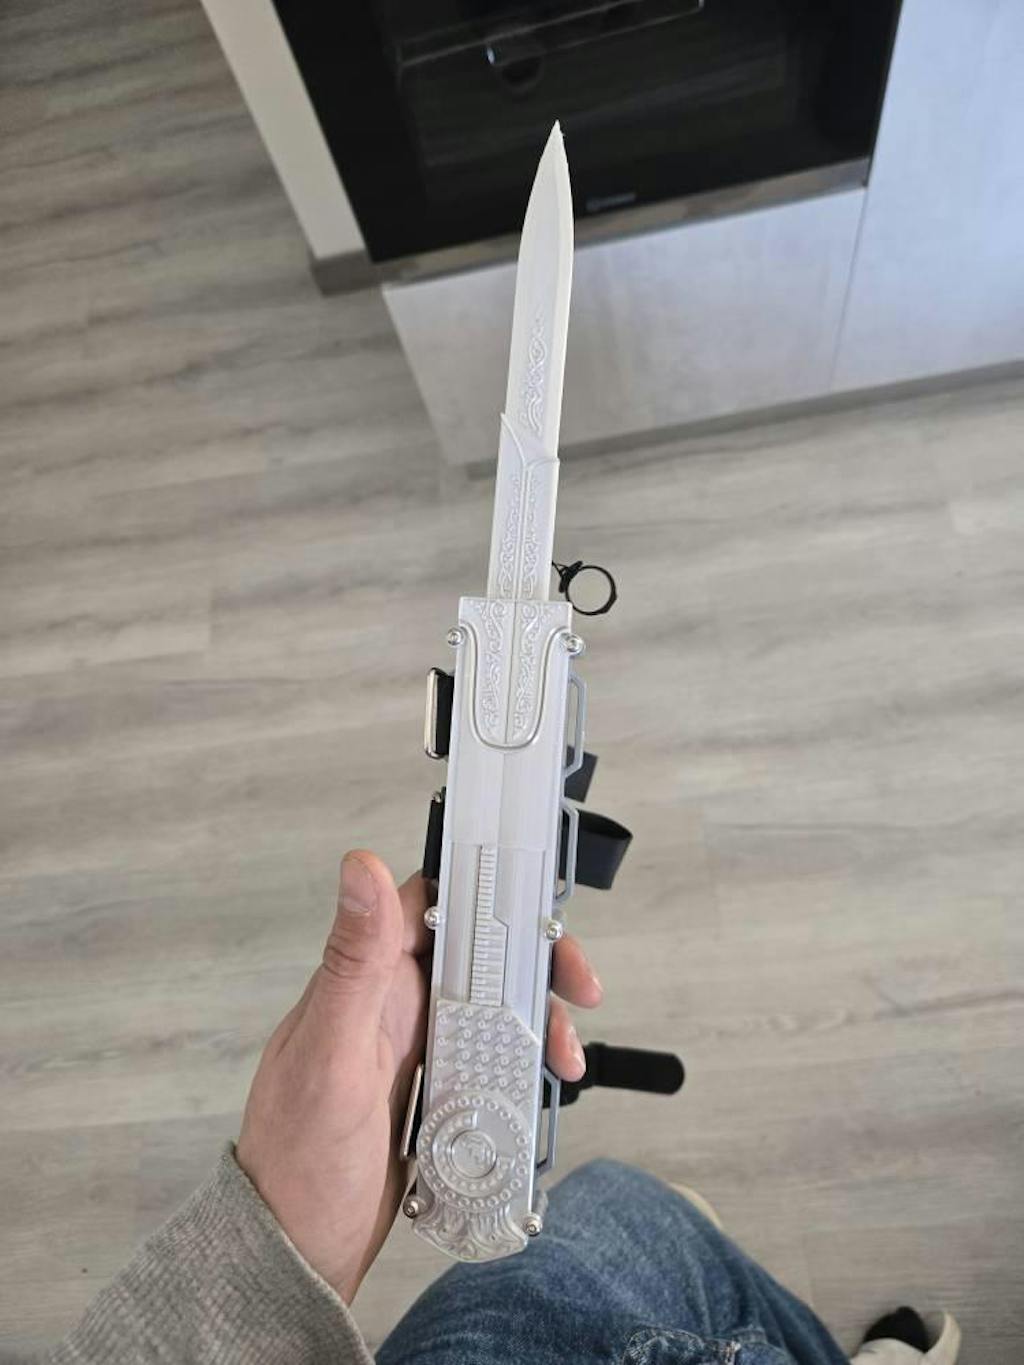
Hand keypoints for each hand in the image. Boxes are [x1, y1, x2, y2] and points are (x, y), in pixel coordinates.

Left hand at [236, 850, 602, 1301]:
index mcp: (366, 978)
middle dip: (535, 963)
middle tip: (579, 989)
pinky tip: (542, 1085)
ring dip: (537, 1019)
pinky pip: (491, 1058)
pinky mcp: (433, 1091)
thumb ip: (353, 960)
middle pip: (479, 955)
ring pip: (493, 1007)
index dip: (488, 897)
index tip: (537, 914)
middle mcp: (392, 1003)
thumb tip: (360, 865)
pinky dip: (524, 1064)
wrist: (295, 1251)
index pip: (433, 906)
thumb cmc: (296, 1155)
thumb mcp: (332, 1051)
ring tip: (565, 1055)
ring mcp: (414, 1048)